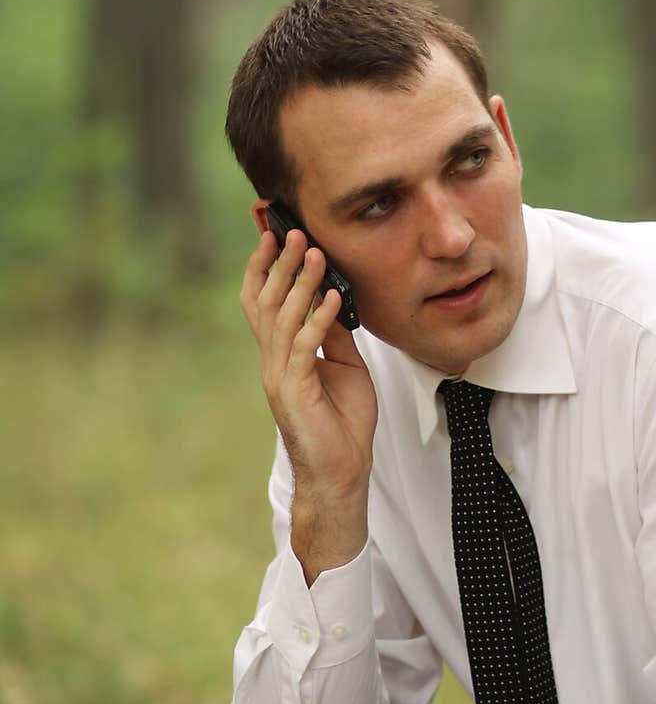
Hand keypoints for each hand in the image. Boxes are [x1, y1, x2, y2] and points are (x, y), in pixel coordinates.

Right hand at [240, 229, 377, 505]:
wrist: (341, 471)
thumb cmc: (342, 422)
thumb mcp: (344, 366)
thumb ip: (334, 334)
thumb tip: (334, 297)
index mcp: (281, 354)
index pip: (263, 302)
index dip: (263, 267)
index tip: (273, 233)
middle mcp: (273, 361)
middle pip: (266, 302)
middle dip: (279, 265)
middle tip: (294, 232)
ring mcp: (280, 376)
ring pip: (283, 319)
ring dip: (300, 284)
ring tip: (315, 254)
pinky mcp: (295, 392)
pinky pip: (305, 347)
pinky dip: (318, 319)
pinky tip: (333, 299)